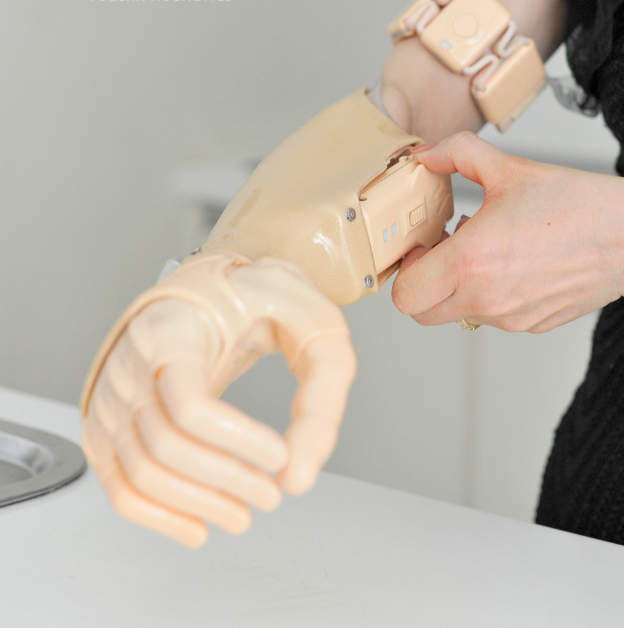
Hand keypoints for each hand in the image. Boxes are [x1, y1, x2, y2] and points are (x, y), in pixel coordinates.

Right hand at [81, 252, 355, 547]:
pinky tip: (197, 527)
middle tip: (274, 492)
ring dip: (197, 504)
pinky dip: (155, 514)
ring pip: (141, 471)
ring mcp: (115, 395)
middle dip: (226, 480)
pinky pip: (118, 481)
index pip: (189, 404)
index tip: (279, 457)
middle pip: (165, 445)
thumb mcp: (312, 324)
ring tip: (245, 513)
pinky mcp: (111, 420)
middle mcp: (132, 363)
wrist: (215, 284)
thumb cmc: (260, 297)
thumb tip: (302, 473)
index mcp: (174, 329)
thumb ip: (323, 393)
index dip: (238, 442)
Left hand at [391, 132, 623, 332]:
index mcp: (471, 263)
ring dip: (459, 286)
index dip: (407, 269)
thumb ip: (458, 155)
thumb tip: (426, 153)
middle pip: (424, 312)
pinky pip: (494, 316)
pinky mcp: (532, 324)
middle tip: (446, 248)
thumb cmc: (580, 205)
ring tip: (490, 247)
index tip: (426, 244)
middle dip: (425, 282)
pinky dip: (492, 294)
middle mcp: (486, 300)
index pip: (405, 295)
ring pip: (458, 314)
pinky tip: (518, 260)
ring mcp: (510, 318)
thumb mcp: (511, 168)